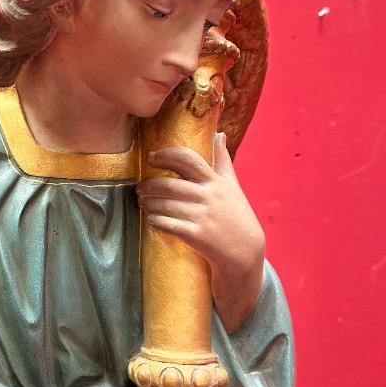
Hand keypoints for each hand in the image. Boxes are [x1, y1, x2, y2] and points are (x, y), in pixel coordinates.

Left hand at [136, 134, 264, 331]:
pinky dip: (155, 220)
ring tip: (143, 203)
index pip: (188, 160)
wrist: (245, 252)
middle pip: (170, 185)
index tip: (151, 157)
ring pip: (165, 205)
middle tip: (140, 187)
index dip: (166, 155)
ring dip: (149, 203)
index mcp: (216, 183)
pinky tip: (151, 219)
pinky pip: (167, 224)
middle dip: (149, 185)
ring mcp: (202, 217)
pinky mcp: (195, 235)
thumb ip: (222, 160)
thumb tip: (220, 134)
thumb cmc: (236, 216)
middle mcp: (208, 197)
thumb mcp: (233, 186)